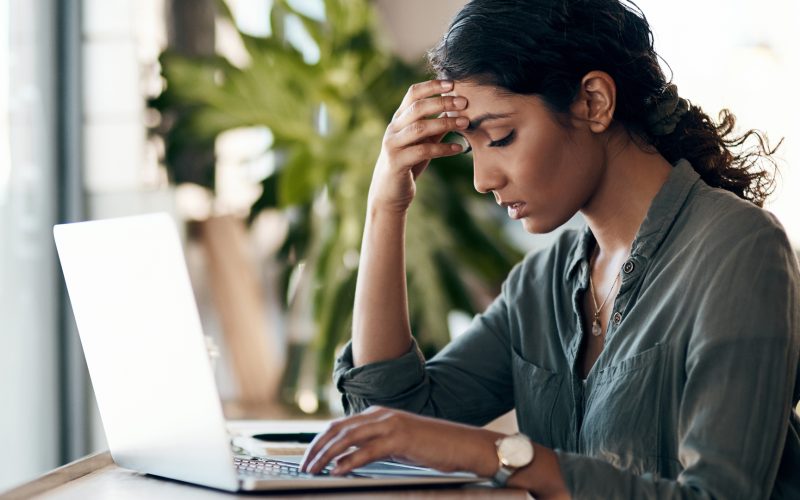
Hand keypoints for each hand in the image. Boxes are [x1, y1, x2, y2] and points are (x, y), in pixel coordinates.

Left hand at [300, 406, 500, 476]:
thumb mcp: (397, 444)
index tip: (307, 457)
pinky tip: (338, 471)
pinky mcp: (400, 438)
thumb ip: (374, 445)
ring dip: (327, 455)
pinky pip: (368, 451)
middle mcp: (380, 415)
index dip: (319, 441)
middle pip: (338, 429)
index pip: (339, 425)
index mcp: (377, 414)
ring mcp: (390, 425)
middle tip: (304, 466)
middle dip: (316, 448)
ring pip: (348, 438)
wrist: (462, 443)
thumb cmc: (432, 446)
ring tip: (315, 470)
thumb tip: (348, 459)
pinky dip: (350, 461)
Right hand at [368, 79, 469, 213]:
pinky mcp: (396, 162)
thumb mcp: (423, 142)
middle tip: (464, 102)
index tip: (453, 83)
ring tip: (465, 122)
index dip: (432, 86)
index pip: (413, 93)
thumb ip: (436, 126)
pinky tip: (459, 148)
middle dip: (442, 102)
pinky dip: (443, 148)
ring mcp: (393, 145)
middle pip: (417, 107)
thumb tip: (458, 109)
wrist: (389, 193)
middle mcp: (393, 128)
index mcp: (399, 119)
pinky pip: (422, 151)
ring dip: (445, 123)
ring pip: (419, 127)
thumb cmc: (408, 164)